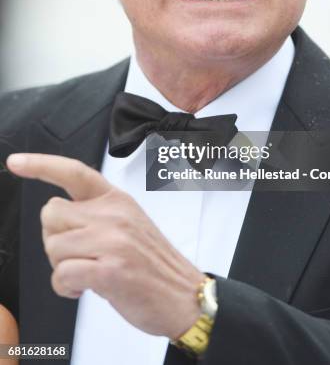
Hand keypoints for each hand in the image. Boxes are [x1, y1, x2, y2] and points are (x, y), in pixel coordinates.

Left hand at [7, 153, 204, 338]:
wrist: (183, 295)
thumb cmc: (152, 264)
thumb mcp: (128, 225)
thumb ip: (96, 215)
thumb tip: (57, 219)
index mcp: (117, 199)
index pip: (74, 172)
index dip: (41, 165)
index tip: (16, 162)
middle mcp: (114, 214)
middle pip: (51, 214)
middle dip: (54, 239)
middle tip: (77, 255)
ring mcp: (113, 240)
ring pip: (53, 246)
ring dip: (61, 268)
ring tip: (86, 274)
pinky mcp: (110, 270)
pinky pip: (61, 274)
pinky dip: (66, 288)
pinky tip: (84, 289)